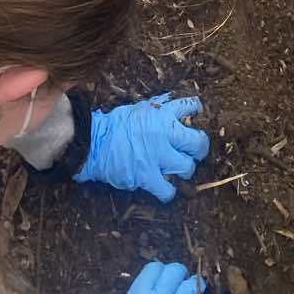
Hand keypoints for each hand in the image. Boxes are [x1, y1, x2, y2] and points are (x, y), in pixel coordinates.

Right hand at [74, 93, 210, 202]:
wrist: (93, 142)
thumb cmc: (112, 125)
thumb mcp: (138, 109)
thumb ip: (155, 108)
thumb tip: (168, 102)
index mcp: (161, 114)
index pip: (189, 106)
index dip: (196, 111)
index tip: (198, 115)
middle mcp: (164, 134)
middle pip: (197, 142)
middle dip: (200, 148)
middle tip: (195, 151)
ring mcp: (157, 156)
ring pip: (187, 167)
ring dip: (185, 170)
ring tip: (179, 170)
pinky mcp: (147, 176)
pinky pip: (167, 190)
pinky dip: (168, 192)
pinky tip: (166, 189)